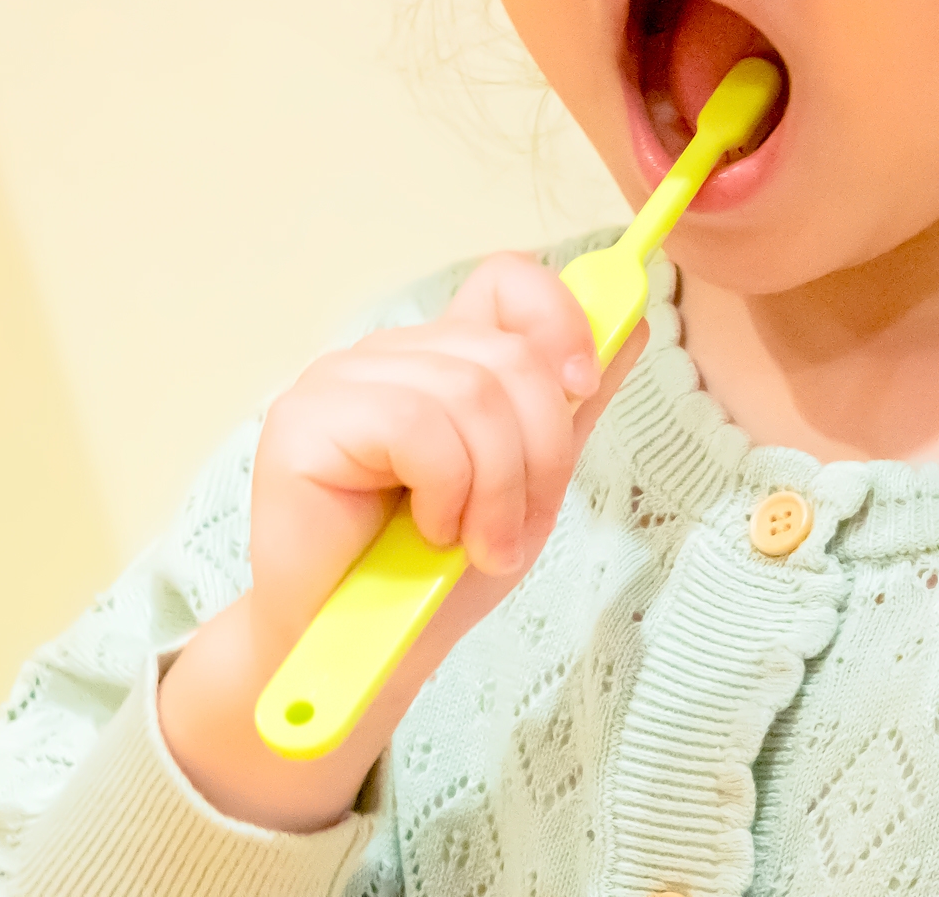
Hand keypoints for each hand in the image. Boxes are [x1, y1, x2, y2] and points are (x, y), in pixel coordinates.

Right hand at [159, 252, 647, 831]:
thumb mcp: (527, 490)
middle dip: (539, 454)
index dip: (560, 321)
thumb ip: (568, 410)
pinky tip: (427, 532)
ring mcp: (339, 381)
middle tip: (514, 530)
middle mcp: (386, 357)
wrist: (361, 657)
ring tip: (473, 544)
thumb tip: (634, 326)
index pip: (507, 282)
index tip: (582, 391)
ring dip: (495, 489)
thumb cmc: (431, 579)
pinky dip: (446, 492)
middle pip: (508, 354)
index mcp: (438, 361)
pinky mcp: (304, 419)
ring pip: (470, 391)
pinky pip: (417, 426)